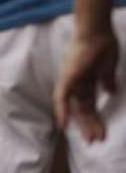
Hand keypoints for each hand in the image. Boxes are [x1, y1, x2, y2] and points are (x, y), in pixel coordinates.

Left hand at [54, 28, 118, 142]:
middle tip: (96, 141)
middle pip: (82, 110)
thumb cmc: (103, 45)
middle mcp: (77, 84)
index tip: (102, 134)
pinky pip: (61, 97)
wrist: (98, 30)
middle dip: (90, 126)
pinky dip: (62, 111)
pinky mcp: (68, 77)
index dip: (95, 120)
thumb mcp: (108, 68)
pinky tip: (64, 126)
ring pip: (74, 107)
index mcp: (86, 83)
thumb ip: (107, 81)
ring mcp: (71, 81)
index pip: (90, 106)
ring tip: (90, 138)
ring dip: (82, 123)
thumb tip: (111, 93)